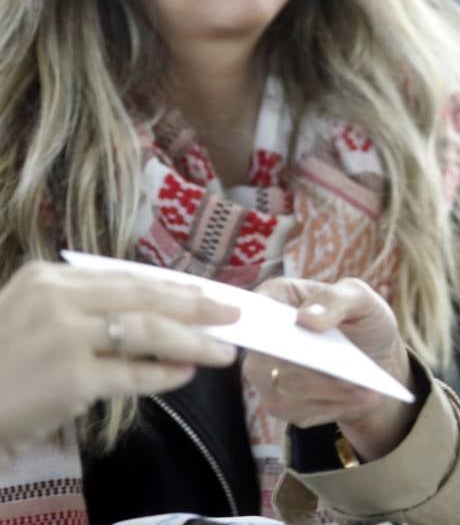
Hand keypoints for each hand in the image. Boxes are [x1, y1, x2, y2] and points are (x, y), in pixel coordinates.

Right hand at [0, 260, 239, 462]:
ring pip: (148, 332)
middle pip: (144, 299)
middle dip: (196, 307)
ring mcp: (64, 338)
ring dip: (193, 342)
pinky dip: (164, 374)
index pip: (126, 278)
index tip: (206, 294)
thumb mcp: (29, 315)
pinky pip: (133, 374)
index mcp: (47, 277)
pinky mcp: (71, 378)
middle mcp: (56, 299)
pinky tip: (185, 374)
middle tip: (234, 314)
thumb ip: (82, 306)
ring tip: (224, 351)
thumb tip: (154, 309)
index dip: (172, 288)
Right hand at [244, 277, 415, 461]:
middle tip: (344, 369)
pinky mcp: (279, 403)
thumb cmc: (361, 319)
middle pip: (267, 355)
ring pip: (285, 388)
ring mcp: (264, 374)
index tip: (290, 326)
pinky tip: (361, 397)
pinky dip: (333, 405)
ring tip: (364, 387)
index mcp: (275, 298)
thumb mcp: (360, 299)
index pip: (253, 307)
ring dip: (328, 390)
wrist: (375, 358)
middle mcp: (260, 338)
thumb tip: (305, 319)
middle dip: (307, 363)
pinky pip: (298, 410)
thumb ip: (335, 298)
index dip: (259, 319)